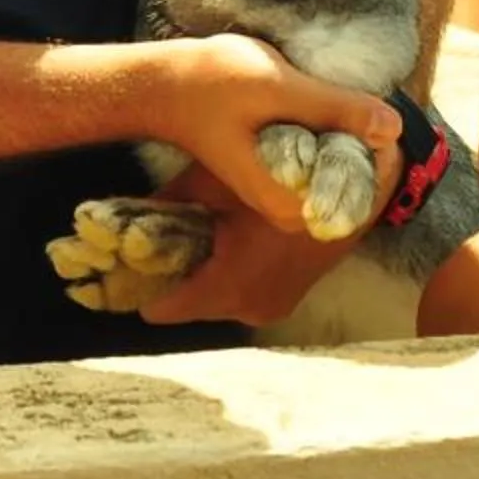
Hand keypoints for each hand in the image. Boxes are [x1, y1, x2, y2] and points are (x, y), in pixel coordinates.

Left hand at [139, 145, 400, 326]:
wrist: (361, 183)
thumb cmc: (284, 171)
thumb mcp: (216, 179)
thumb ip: (167, 202)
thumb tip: (119, 216)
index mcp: (232, 282)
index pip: (165, 307)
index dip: (137, 284)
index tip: (117, 266)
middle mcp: (251, 306)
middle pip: (186, 306)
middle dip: (166, 278)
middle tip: (144, 246)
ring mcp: (271, 307)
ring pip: (210, 302)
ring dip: (194, 278)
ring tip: (175, 242)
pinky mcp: (283, 299)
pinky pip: (235, 296)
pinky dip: (220, 276)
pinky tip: (210, 246)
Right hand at [150, 34, 399, 229]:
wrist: (165, 84)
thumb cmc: (211, 85)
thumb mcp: (278, 88)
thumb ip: (333, 107)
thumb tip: (394, 126)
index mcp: (288, 203)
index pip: (362, 190)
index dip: (377, 151)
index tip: (373, 115)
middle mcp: (287, 208)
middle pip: (352, 181)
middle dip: (363, 141)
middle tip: (353, 99)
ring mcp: (284, 190)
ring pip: (339, 167)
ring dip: (345, 133)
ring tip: (329, 98)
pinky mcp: (281, 170)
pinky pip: (322, 157)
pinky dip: (327, 132)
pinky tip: (312, 104)